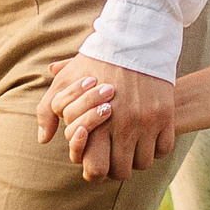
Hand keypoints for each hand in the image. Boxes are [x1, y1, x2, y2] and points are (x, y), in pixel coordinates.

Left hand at [35, 55, 174, 181]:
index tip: (97, 159)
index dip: (94, 169)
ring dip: (137, 157)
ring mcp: (146, 122)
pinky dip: (156, 147)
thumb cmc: (96, 61)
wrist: (134, 38)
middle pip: (121, 171)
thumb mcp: (65, 81)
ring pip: (144, 163)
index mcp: (96, 122)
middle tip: (115, 154)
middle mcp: (122, 126)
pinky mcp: (165, 116)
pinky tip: (148, 136)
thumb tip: (44, 139)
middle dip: (116, 166)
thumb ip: (48, 111)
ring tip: (131, 145)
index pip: (95, 169)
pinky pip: (163, 149)